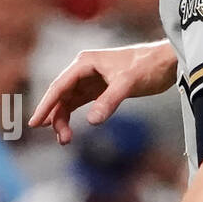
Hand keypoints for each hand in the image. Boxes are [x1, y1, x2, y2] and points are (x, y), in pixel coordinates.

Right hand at [29, 42, 177, 143]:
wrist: (168, 62)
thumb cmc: (148, 66)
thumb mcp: (127, 84)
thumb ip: (109, 101)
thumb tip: (92, 121)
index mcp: (85, 63)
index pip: (59, 86)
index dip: (46, 105)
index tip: (34, 123)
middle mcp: (84, 70)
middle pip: (61, 96)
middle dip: (55, 117)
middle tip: (61, 139)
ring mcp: (91, 79)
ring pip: (68, 101)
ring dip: (63, 119)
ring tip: (65, 140)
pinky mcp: (100, 88)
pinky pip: (79, 103)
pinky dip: (73, 116)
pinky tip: (69, 129)